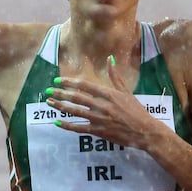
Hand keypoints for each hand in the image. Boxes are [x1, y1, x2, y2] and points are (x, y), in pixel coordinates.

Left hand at [45, 57, 159, 148]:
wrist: (144, 131)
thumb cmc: (137, 110)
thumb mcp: (127, 91)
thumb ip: (115, 76)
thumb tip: (110, 58)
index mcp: (109, 94)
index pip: (85, 85)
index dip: (70, 82)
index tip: (58, 80)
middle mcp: (102, 105)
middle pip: (76, 97)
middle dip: (60, 93)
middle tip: (47, 90)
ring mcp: (100, 119)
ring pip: (75, 112)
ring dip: (60, 106)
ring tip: (49, 102)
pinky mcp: (99, 132)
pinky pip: (79, 128)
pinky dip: (67, 125)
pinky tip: (57, 122)